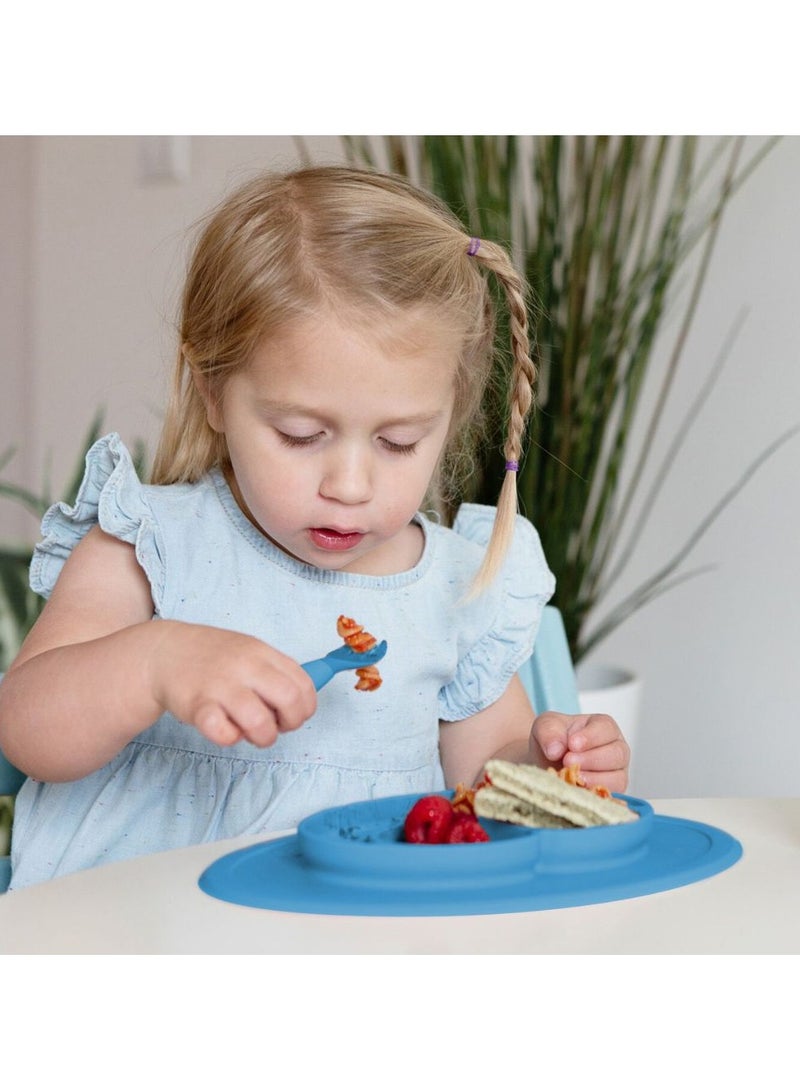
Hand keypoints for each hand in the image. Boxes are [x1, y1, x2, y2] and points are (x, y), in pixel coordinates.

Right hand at [147, 621, 317, 747]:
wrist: (165, 652)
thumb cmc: (213, 658)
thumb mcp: (249, 651)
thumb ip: (275, 672)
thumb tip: (303, 701)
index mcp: (262, 652)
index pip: (303, 684)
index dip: (304, 707)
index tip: (291, 714)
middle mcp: (245, 666)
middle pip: (290, 700)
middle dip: (290, 723)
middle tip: (274, 726)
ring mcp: (221, 686)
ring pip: (260, 722)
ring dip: (262, 736)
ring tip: (250, 732)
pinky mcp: (198, 706)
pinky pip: (224, 733)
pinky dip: (229, 738)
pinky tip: (224, 728)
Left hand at [530, 711, 629, 792]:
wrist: (545, 762)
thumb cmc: (553, 739)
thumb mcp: (546, 726)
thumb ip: (549, 732)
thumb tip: (555, 750)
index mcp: (604, 727)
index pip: (606, 729)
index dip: (591, 737)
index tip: (572, 744)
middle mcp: (616, 749)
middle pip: (617, 754)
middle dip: (591, 759)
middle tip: (567, 761)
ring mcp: (616, 773)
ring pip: (618, 779)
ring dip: (593, 780)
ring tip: (571, 777)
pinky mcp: (611, 794)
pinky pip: (611, 798)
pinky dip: (593, 795)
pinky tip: (576, 790)